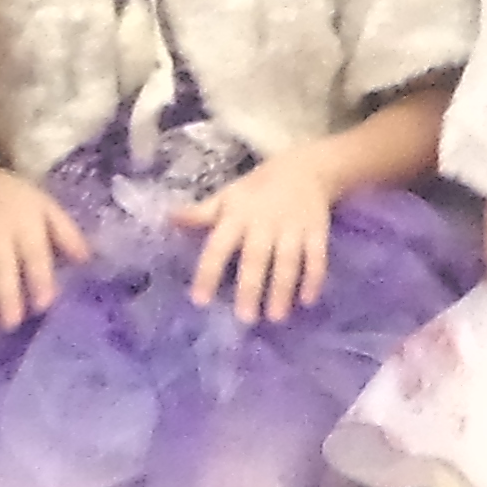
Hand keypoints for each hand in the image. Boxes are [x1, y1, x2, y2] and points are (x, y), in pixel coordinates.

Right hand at [0, 165, 89, 331]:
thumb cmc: (19, 202)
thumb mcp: (47, 209)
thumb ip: (67, 234)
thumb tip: (86, 260)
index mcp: (25, 226)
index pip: (33, 255)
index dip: (39, 279)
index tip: (44, 304)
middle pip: (0, 270)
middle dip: (5, 298)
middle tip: (12, 324)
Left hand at [173, 155, 338, 322]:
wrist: (305, 168)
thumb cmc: (257, 189)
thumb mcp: (227, 197)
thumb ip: (202, 214)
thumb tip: (169, 220)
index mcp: (237, 215)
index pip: (219, 246)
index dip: (208, 272)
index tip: (200, 300)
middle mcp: (265, 223)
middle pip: (256, 258)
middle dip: (251, 288)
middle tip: (245, 318)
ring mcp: (293, 227)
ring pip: (288, 261)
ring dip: (283, 289)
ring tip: (276, 317)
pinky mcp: (317, 231)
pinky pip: (317, 257)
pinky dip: (314, 278)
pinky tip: (307, 300)